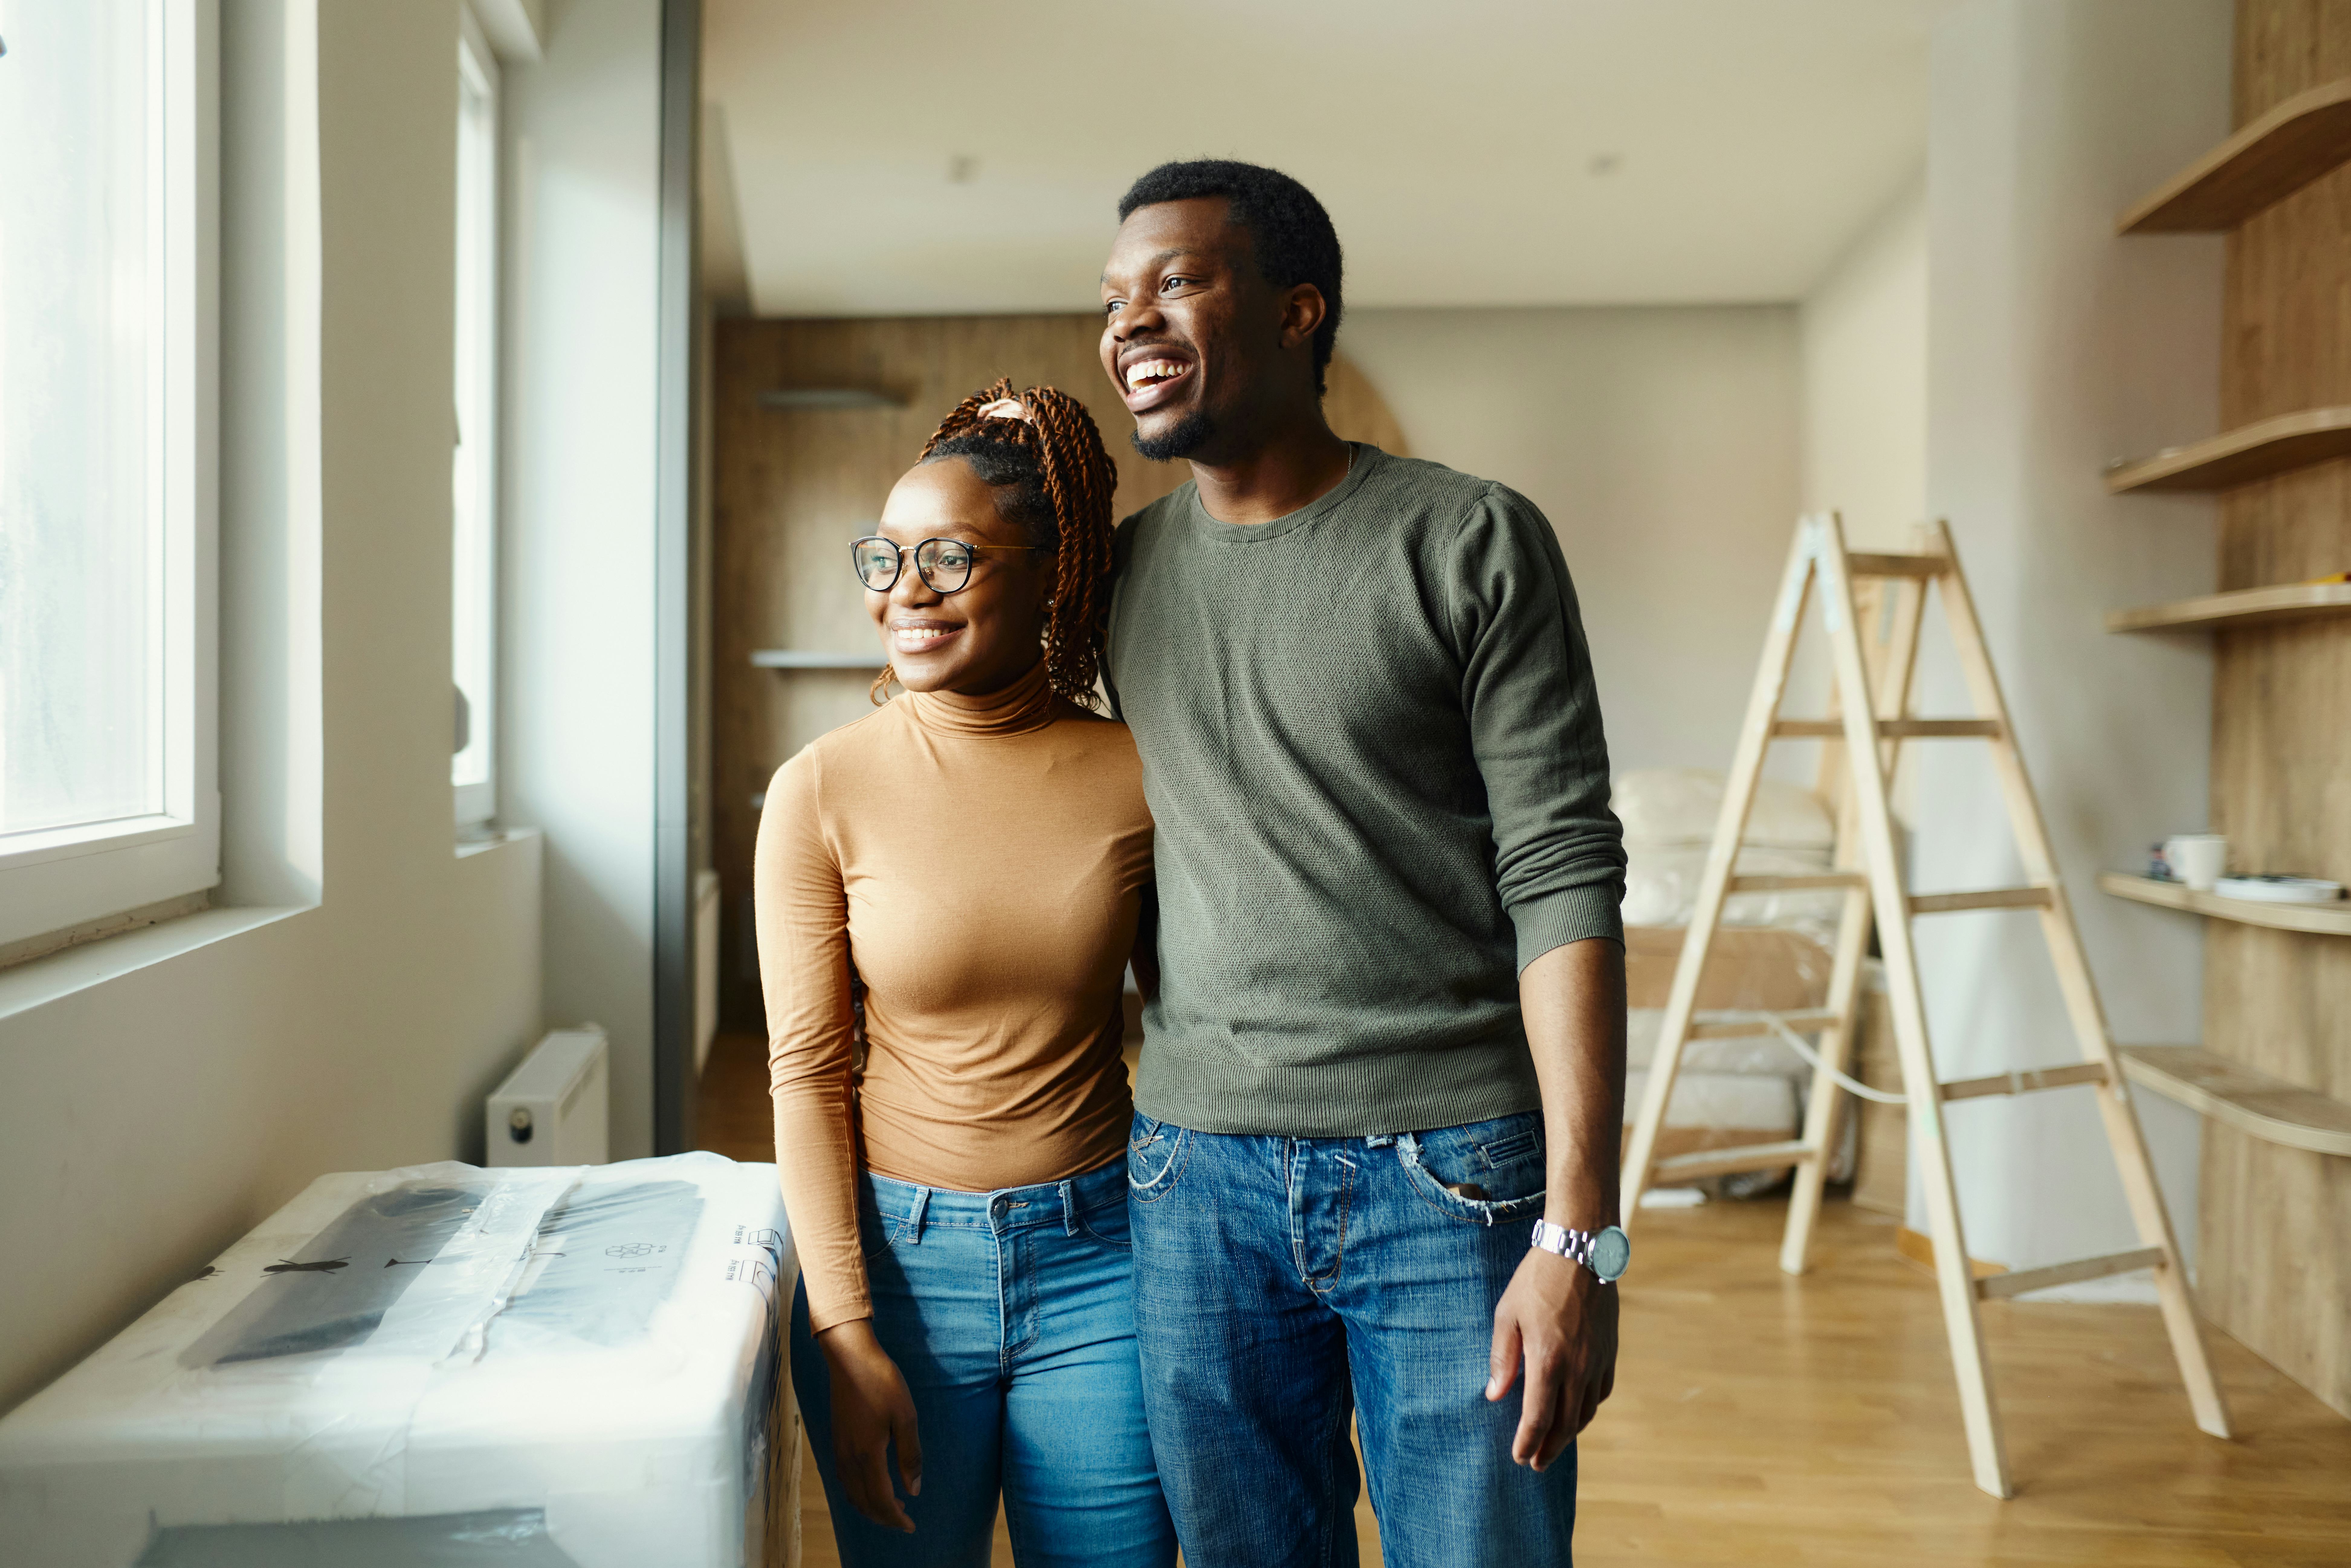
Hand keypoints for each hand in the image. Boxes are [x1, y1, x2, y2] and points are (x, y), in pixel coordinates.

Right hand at [816, 1320, 922, 1530]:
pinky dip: (858, 1492)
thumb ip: (909, 1456)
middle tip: (904, 1521)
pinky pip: (844, 1480)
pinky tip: (871, 1485)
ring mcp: (839, 1449)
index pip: (881, 1500)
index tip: (911, 1526)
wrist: (850, 1357)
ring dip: (870, 1506)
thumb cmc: (881, 1382)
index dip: (896, 1518)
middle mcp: (849, 1458)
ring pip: (852, 1493)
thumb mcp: (906, 1417)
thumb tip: (913, 1490)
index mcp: (867, 1455)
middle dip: (883, 1518)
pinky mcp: (836, 1440)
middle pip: (864, 1503)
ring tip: (892, 1506)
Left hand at [1485, 1246, 1617, 1470]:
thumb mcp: (1507, 1314)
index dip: (1527, 1442)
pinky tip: (1577, 1410)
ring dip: (1569, 1432)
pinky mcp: (1610, 1351)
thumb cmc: (1536, 1280)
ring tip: (1554, 1442)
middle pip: (1565, 1424)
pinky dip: (1589, 1408)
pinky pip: (1602, 1391)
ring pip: (1586, 1412)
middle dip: (1549, 1449)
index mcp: (1548, 1360)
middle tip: (1535, 1463)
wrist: (1580, 1250)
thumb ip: (1502, 1358)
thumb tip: (1495, 1395)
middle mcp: (1577, 1367)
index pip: (1537, 1418)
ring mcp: (1597, 1361)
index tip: (1519, 1457)